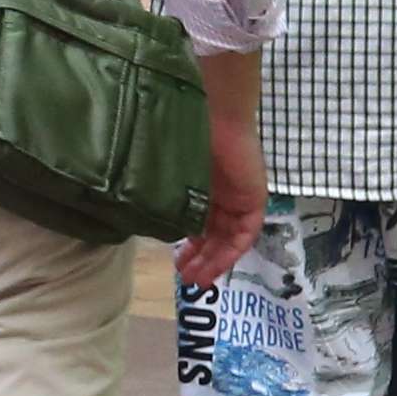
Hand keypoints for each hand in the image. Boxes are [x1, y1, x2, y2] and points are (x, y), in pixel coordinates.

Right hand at [178, 107, 265, 287]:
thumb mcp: (170, 173)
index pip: (198, 225)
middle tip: (185, 279)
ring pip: (228, 239)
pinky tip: (218, 262)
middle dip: (200, 260)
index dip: (190, 248)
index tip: (176, 264)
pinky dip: (232, 248)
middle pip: (213, 236)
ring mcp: (239, 198)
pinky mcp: (253, 199)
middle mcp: (221, 196)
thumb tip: (143, 216)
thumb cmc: (185, 136)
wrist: (215, 116)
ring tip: (199, 279)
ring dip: (215, 261)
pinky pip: (245, 232)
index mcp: (202, 188)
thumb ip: (166, 195)